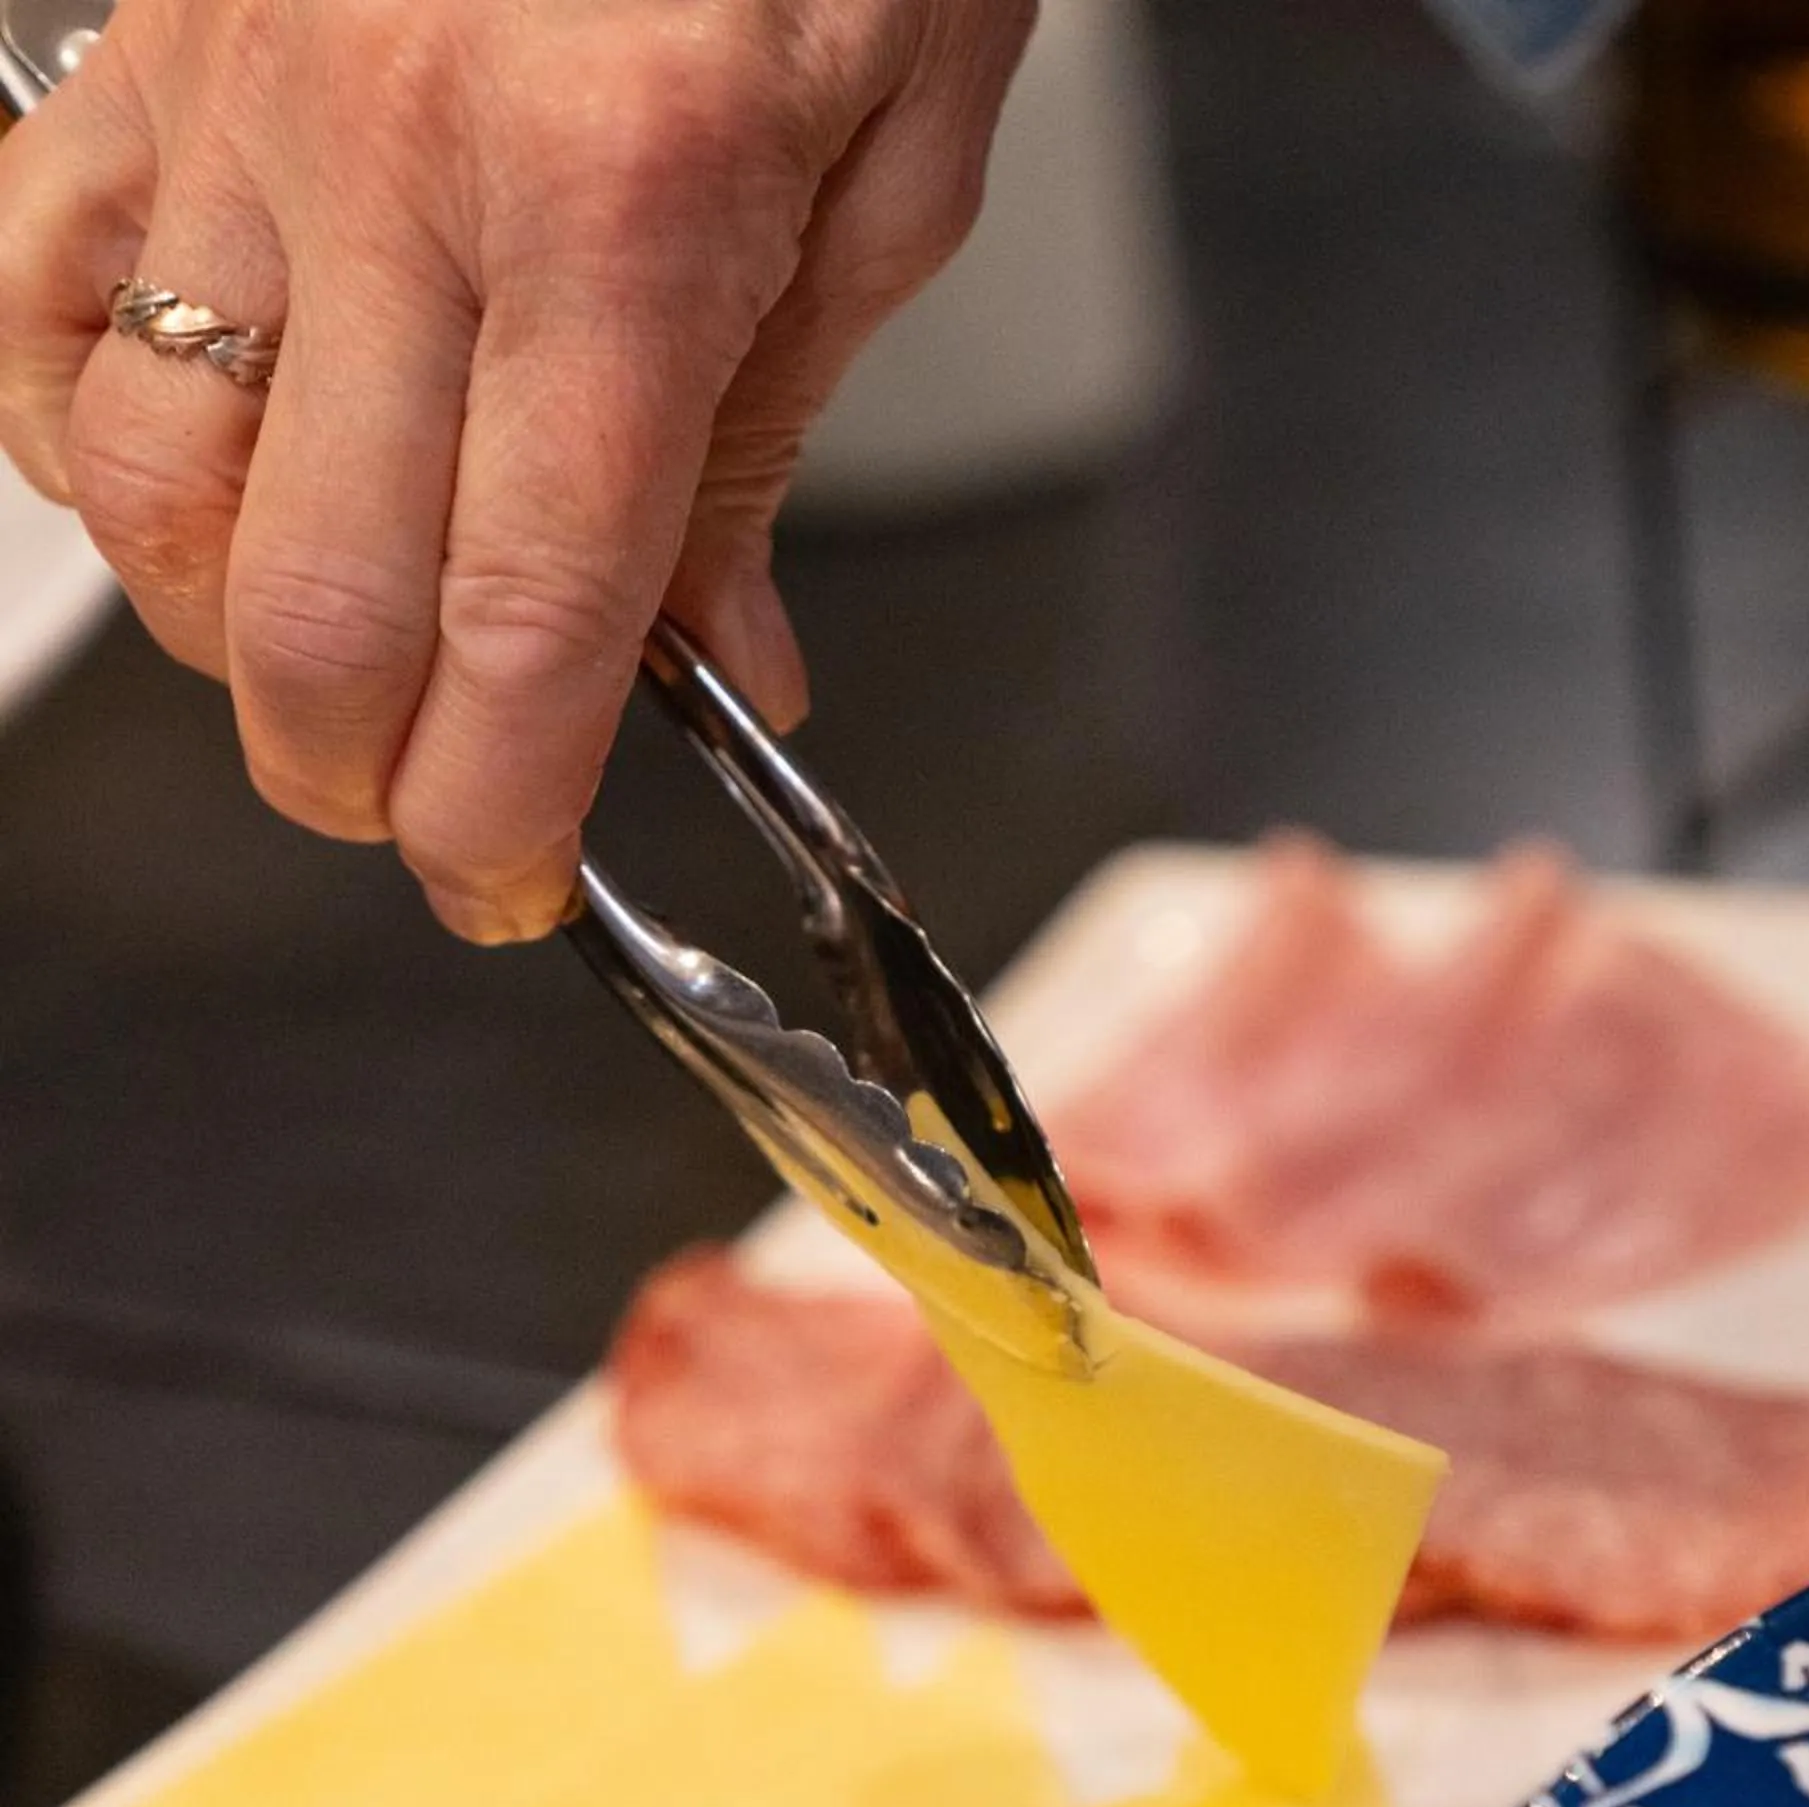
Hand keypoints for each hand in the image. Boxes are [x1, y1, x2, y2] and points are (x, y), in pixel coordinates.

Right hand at [0, 0, 1033, 939]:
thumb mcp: (893, 162)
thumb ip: (769, 435)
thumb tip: (712, 667)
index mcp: (625, 203)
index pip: (529, 614)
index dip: (502, 809)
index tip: (509, 889)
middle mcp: (403, 160)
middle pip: (311, 599)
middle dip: (364, 775)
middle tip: (436, 812)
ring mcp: (243, 97)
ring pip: (151, 481)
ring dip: (233, 640)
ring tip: (344, 665)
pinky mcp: (149, 45)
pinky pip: (34, 296)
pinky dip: (85, 441)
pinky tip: (187, 490)